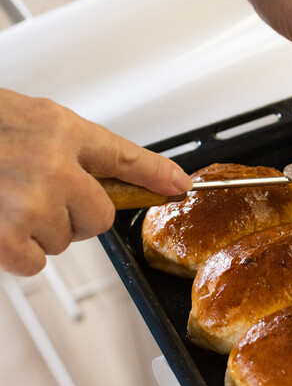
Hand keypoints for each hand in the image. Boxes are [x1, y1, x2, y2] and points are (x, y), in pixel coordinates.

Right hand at [0, 89, 191, 275]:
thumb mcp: (33, 122)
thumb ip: (77, 147)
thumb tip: (124, 174)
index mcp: (61, 131)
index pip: (126, 157)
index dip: (157, 175)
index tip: (179, 186)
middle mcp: (52, 166)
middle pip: (100, 217)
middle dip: (75, 214)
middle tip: (38, 195)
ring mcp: (28, 203)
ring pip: (65, 241)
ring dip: (40, 232)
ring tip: (6, 203)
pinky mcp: (4, 237)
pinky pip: (35, 263)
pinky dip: (17, 254)